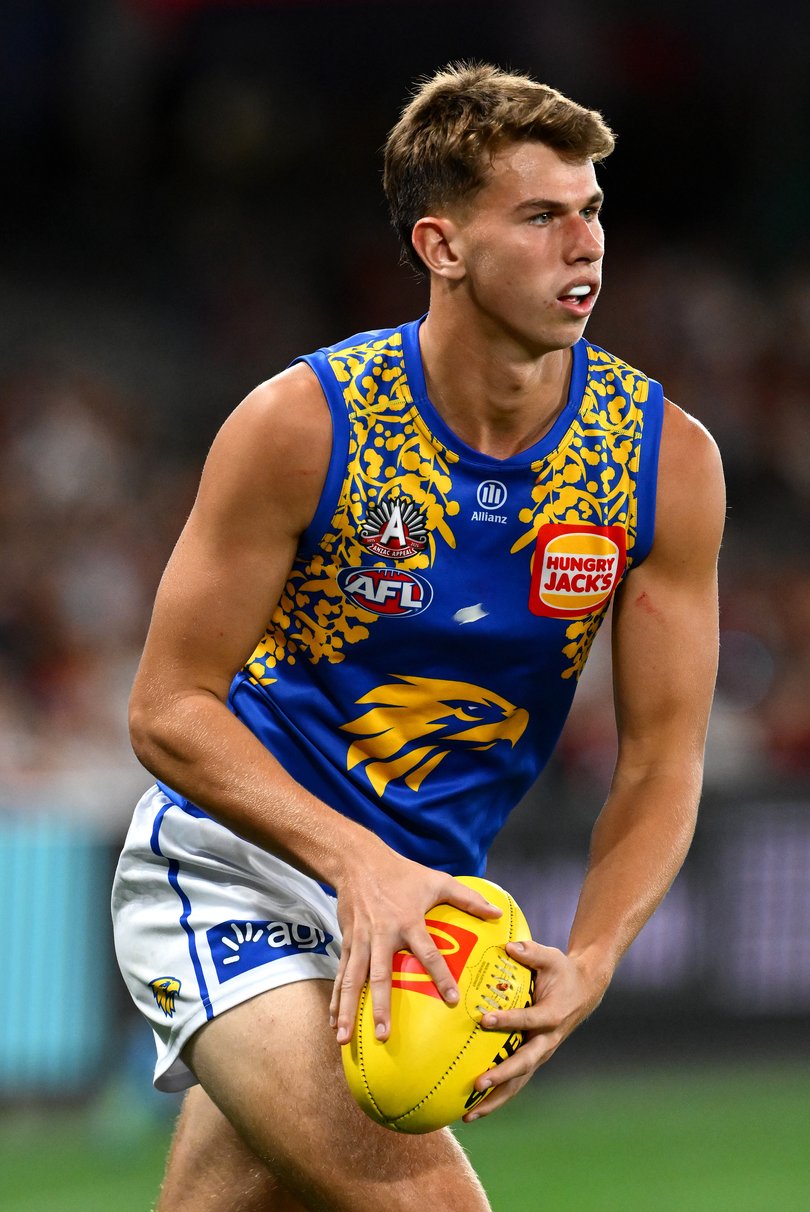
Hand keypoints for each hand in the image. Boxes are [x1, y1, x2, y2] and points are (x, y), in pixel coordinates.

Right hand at [330, 845, 502, 1046]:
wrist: (358, 862)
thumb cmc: (403, 874)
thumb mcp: (438, 881)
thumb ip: (468, 899)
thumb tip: (497, 913)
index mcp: (408, 922)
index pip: (428, 954)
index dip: (441, 977)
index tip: (453, 1001)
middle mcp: (382, 935)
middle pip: (380, 976)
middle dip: (380, 1007)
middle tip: (383, 1035)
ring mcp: (361, 941)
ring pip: (352, 980)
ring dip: (348, 1010)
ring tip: (344, 1038)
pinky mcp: (347, 943)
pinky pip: (341, 975)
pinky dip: (336, 1000)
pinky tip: (334, 1024)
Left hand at [463, 940, 608, 1121]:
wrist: (584, 990)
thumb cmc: (563, 971)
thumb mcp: (551, 957)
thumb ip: (531, 952)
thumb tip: (508, 946)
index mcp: (552, 1015)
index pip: (528, 1020)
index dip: (508, 1021)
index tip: (484, 1020)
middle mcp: (547, 1040)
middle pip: (525, 1064)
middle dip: (501, 1076)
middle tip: (478, 1083)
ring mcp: (541, 1053)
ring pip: (519, 1082)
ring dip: (496, 1099)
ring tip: (469, 1114)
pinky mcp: (534, 1058)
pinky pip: (516, 1082)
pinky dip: (497, 1096)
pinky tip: (473, 1108)